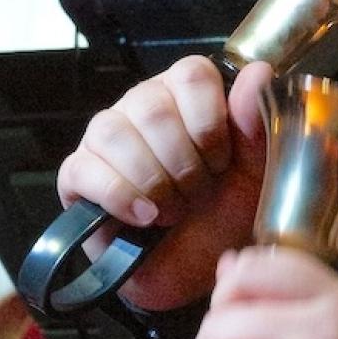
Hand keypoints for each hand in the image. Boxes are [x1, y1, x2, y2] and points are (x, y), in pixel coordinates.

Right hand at [56, 56, 274, 309]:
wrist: (200, 265)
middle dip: (183, 160)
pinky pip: (83, 170)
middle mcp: (144, 105)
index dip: (210, 121)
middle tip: (199, 193)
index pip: (191, 73)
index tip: (222, 161)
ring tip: (173, 209)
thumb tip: (258, 73)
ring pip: (112, 132)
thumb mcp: (256, 171)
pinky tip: (145, 216)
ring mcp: (106, 137)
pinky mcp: (78, 175)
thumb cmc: (227, 210)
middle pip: (151, 105)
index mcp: (189, 93)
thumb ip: (257, 122)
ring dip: (152, 179)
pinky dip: (119, 196)